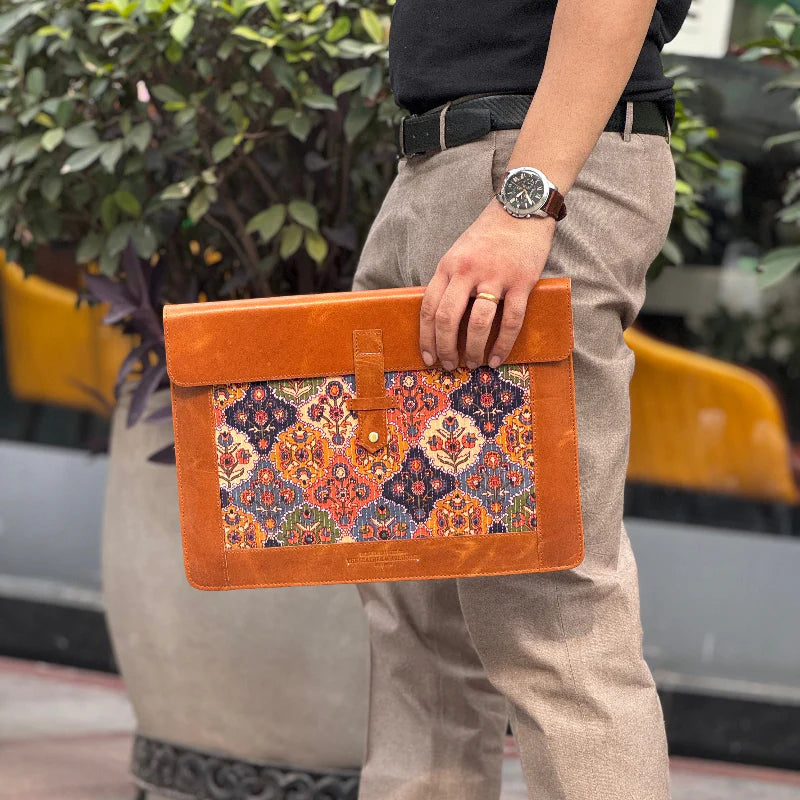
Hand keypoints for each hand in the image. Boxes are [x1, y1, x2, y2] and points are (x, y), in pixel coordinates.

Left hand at [419, 199, 555, 369]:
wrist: (520, 208)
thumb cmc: (488, 235)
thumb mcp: (458, 253)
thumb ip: (449, 281)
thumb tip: (441, 319)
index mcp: (447, 266)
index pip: (428, 308)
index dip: (426, 338)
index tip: (428, 357)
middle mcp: (467, 272)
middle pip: (447, 319)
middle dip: (446, 349)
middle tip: (450, 366)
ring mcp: (495, 276)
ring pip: (478, 323)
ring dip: (473, 350)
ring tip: (473, 364)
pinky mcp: (521, 281)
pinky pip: (511, 320)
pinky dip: (503, 344)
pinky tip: (497, 358)